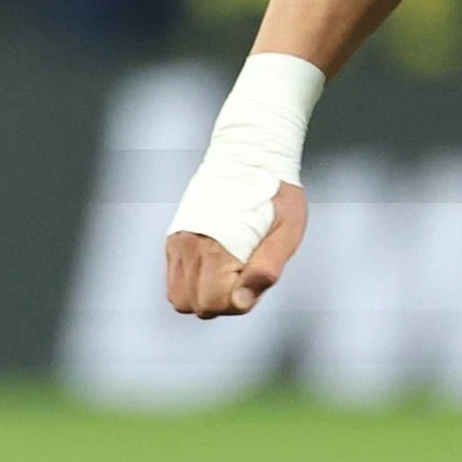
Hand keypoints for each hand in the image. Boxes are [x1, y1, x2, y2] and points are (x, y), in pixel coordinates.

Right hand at [165, 181, 306, 316]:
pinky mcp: (174, 240)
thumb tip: (243, 300)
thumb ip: (267, 268)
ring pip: (179, 297)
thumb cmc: (275, 192)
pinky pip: (174, 280)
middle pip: (194, 305)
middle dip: (222, 301)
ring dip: (204, 296)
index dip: (241, 301)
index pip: (215, 302)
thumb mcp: (287, 230)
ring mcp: (178, 243)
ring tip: (229, 273)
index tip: (255, 280)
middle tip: (244, 277)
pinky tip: (215, 267)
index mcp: (216, 245)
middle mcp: (189, 246)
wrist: (250, 156)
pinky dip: (192, 284)